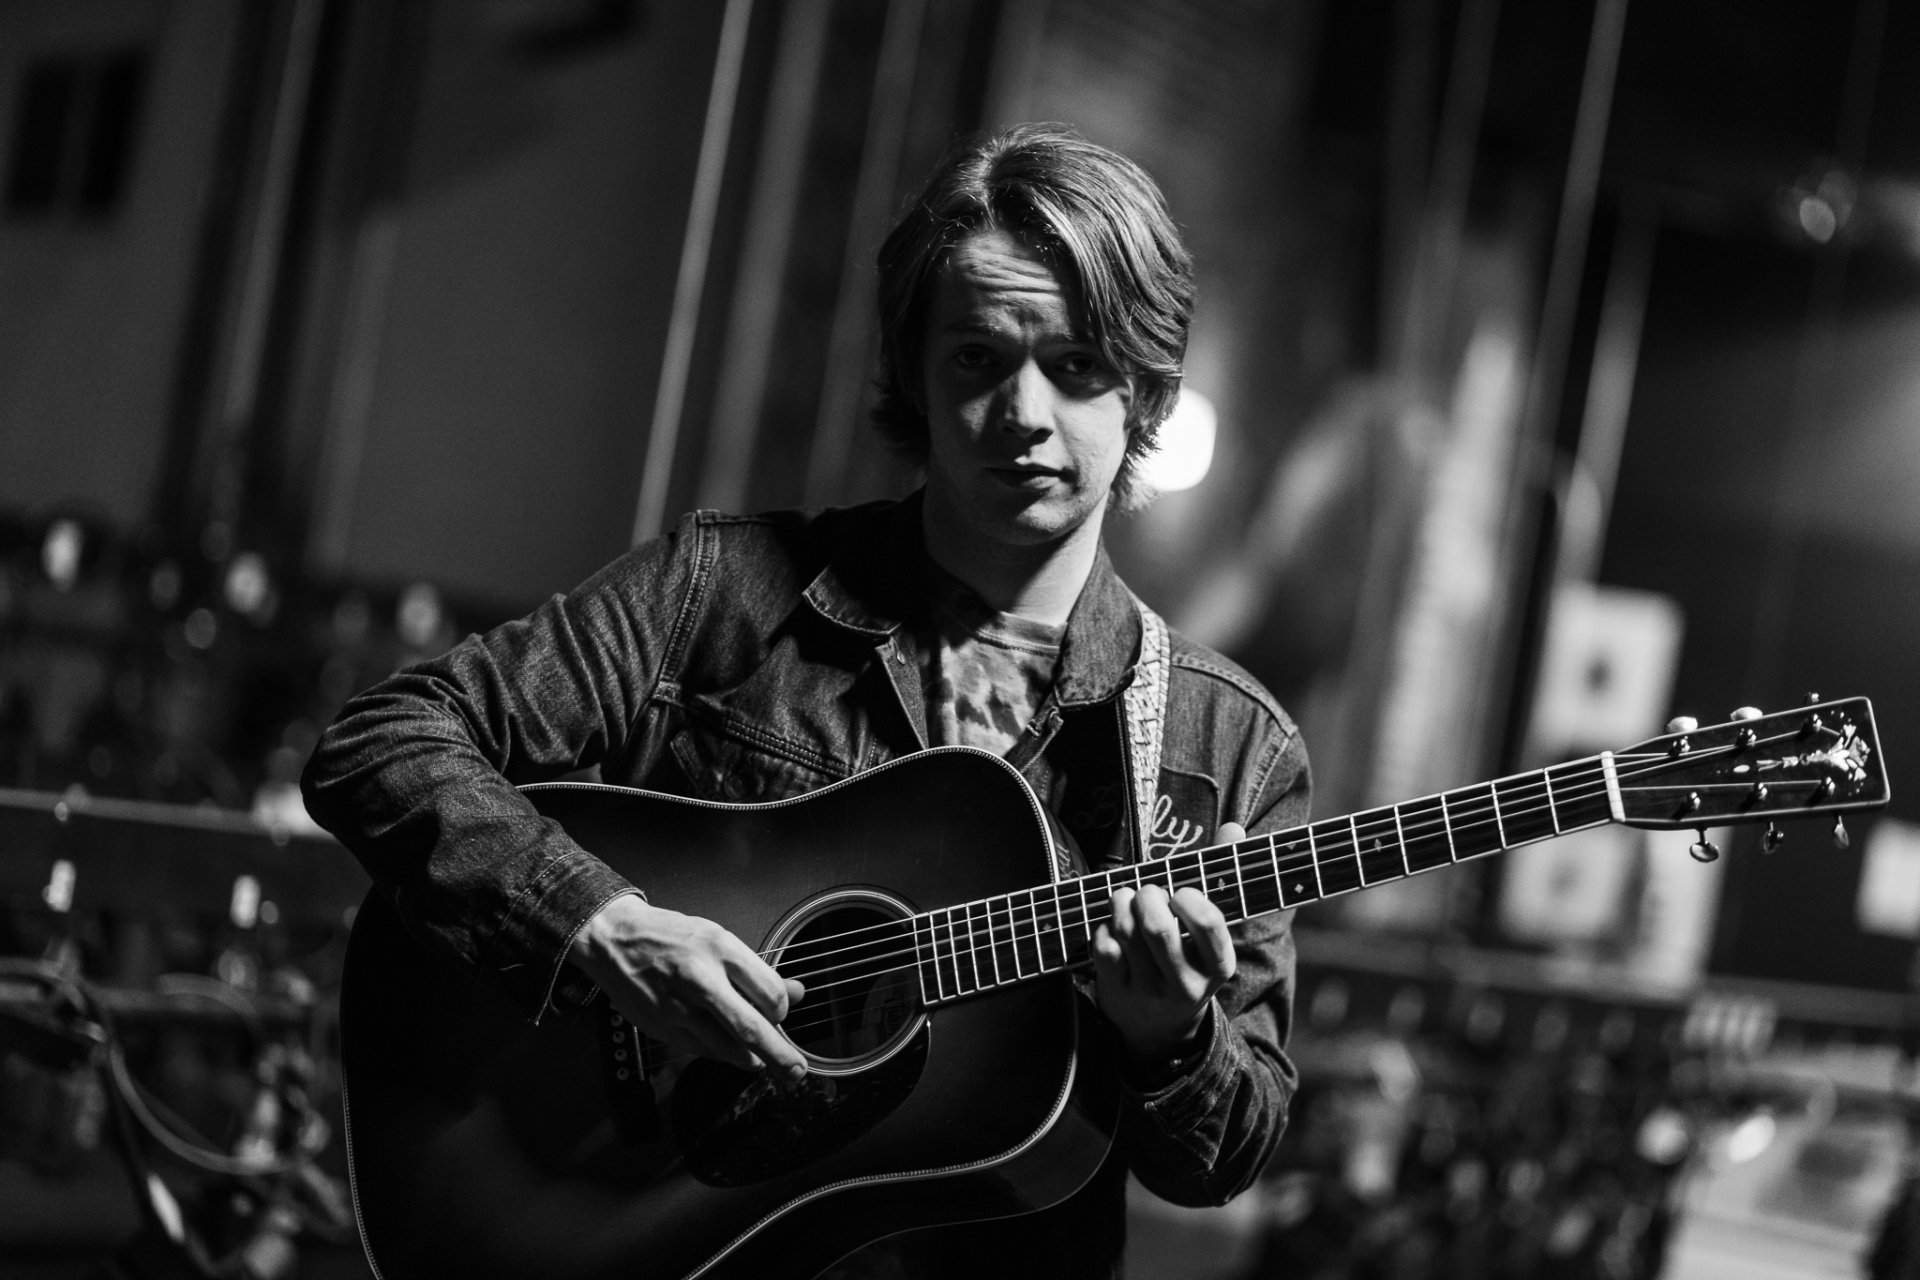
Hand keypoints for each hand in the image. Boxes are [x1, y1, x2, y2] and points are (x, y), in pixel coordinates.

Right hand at [567, 894, 807, 1078]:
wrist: (614, 940)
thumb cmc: (670, 937)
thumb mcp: (719, 939)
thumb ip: (757, 971)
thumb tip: (798, 992)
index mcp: (720, 949)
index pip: (770, 993)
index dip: (782, 1008)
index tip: (780, 1012)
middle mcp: (700, 979)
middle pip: (751, 1028)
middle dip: (779, 1056)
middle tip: (796, 1071)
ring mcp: (678, 1008)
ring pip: (727, 1048)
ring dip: (750, 1060)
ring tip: (762, 1062)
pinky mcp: (662, 1029)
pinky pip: (702, 1051)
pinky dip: (720, 1053)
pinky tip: (727, 1049)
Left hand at [1091, 822, 1243, 1066]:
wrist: (1160, 1028)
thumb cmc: (1189, 959)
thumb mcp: (1211, 933)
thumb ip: (1223, 876)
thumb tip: (1234, 828)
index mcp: (1218, 966)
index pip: (1210, 927)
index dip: (1191, 900)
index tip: (1181, 892)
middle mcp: (1185, 984)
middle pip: (1157, 928)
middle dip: (1148, 895)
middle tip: (1148, 890)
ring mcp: (1148, 991)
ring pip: (1126, 933)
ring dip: (1122, 901)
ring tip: (1126, 896)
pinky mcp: (1116, 992)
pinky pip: (1103, 947)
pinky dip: (1105, 925)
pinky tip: (1113, 925)